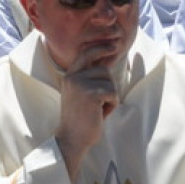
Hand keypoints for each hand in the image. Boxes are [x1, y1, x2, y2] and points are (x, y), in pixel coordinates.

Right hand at [56, 45, 119, 178]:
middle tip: (98, 104)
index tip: (114, 45)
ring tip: (97, 109)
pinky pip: (113, 93)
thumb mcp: (82, 93)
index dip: (101, 47)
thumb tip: (107, 59)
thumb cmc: (81, 118)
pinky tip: (100, 114)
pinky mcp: (91, 94)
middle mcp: (73, 76)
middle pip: (104, 70)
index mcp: (70, 75)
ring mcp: (81, 84)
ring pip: (110, 82)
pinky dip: (111, 105)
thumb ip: (90, 77)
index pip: (86, 52)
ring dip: (110, 97)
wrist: (72, 139)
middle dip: (108, 87)